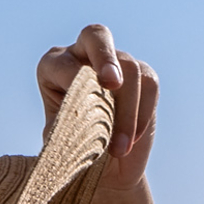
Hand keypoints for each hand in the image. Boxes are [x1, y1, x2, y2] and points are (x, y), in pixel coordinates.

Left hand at [38, 24, 160, 195]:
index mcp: (54, 66)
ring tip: (119, 148)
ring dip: (126, 112)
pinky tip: (131, 139)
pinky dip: (142, 114)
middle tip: (111, 83)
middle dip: (104, 58)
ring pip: (129, 68)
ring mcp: (116, 63)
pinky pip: (150, 84)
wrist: (103, 167)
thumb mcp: (60, 141)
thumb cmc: (74, 151)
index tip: (85, 104)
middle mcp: (84, 56)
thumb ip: (62, 129)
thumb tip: (70, 125)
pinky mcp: (143, 76)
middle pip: (96, 36)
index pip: (65, 64)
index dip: (75, 80)